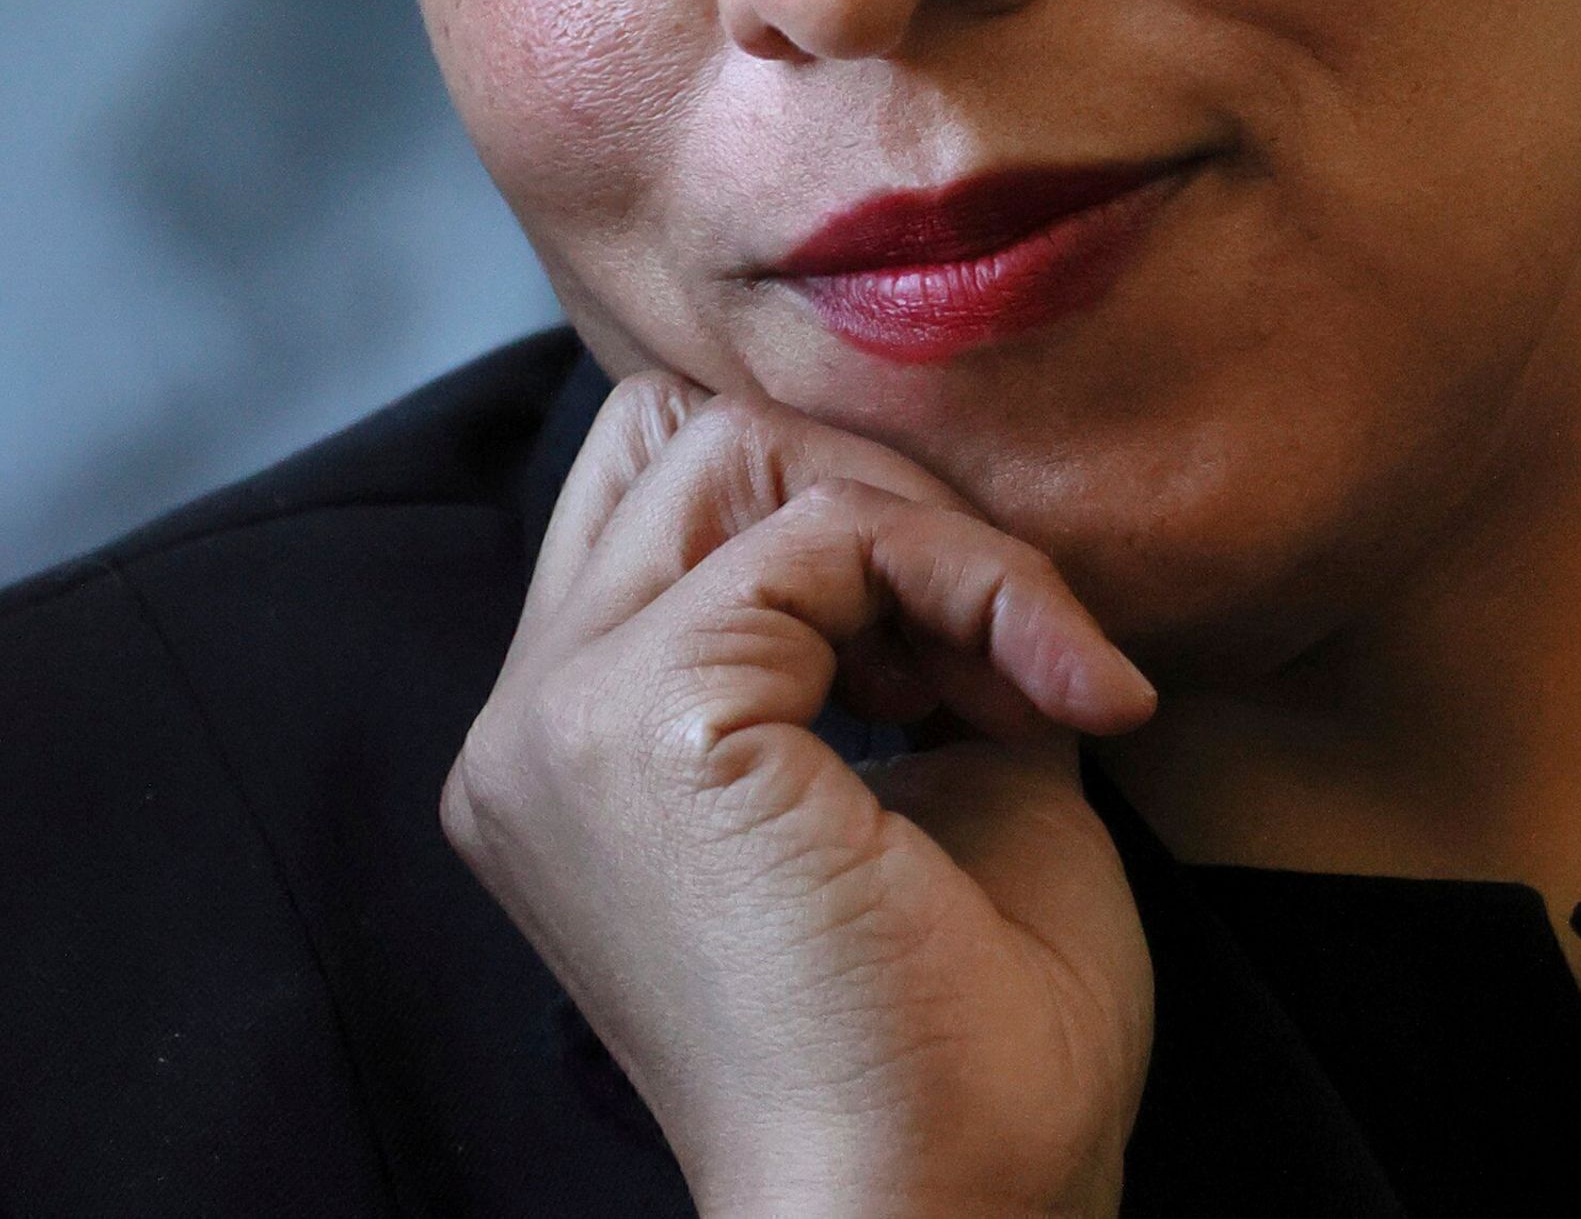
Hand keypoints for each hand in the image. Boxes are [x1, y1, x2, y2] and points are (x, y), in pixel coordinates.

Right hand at [444, 373, 1159, 1218]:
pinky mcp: (646, 718)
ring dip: (933, 538)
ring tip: (1026, 687)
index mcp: (571, 751)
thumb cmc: (970, 1043)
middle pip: (685, 438)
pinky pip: (830, 530)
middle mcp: (529, 726)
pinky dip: (974, 579)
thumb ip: (910, 623)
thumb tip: (960, 500)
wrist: (963, 1209)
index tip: (981, 666)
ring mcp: (563, 720)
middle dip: (877, 502)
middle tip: (1005, 660)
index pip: (664, 489)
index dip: (840, 519)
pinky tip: (1051, 701)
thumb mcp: (940, 771)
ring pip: (745, 451)